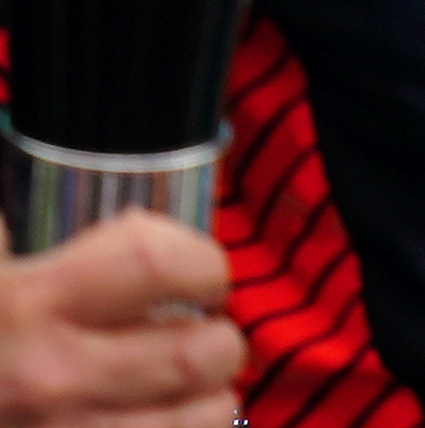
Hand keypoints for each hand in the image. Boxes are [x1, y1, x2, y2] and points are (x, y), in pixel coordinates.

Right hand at [0, 215, 243, 427]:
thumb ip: (16, 231)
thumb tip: (56, 202)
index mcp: (25, 302)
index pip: (158, 264)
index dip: (201, 262)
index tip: (201, 275)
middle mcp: (46, 376)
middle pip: (197, 355)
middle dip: (220, 343)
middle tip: (209, 339)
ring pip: (191, 425)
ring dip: (210, 406)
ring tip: (198, 393)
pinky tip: (156, 427)